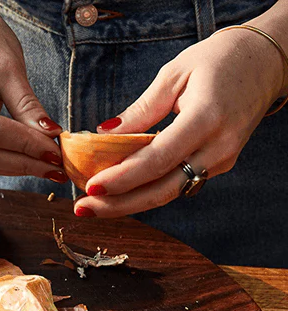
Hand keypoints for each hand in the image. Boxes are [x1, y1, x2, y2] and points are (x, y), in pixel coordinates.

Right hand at [0, 2, 66, 181]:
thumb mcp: (8, 66)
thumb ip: (27, 105)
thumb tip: (50, 136)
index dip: (24, 145)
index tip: (54, 152)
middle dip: (23, 162)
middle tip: (56, 166)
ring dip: (16, 167)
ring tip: (48, 166)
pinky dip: (6, 163)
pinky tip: (30, 161)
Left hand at [74, 27, 286, 217]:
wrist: (266, 63)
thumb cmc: (220, 60)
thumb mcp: (175, 74)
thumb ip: (141, 110)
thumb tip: (103, 135)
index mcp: (206, 118)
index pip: (158, 159)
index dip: (124, 177)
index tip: (92, 186)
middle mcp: (218, 147)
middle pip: (163, 189)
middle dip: (119, 204)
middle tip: (83, 209)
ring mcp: (221, 161)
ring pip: (169, 193)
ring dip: (129, 203)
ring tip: (94, 206)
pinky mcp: (219, 165)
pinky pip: (178, 184)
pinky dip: (146, 190)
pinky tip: (120, 193)